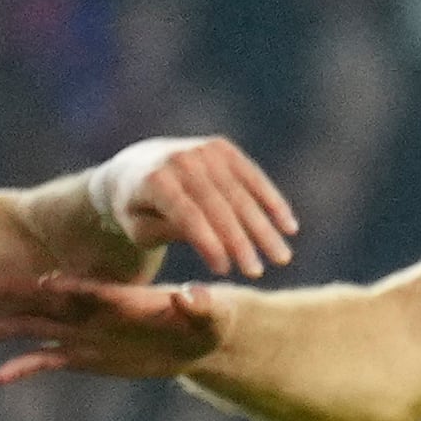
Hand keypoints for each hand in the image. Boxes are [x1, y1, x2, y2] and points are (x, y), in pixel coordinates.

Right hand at [0, 271, 227, 383]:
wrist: (198, 339)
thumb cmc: (209, 318)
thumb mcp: (212, 313)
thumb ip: (201, 304)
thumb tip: (191, 295)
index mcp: (118, 296)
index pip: (88, 288)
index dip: (68, 286)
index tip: (43, 282)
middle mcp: (91, 311)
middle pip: (44, 299)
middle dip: (10, 293)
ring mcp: (81, 332)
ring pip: (32, 328)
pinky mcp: (81, 355)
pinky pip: (44, 360)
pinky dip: (20, 367)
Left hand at [80, 136, 297, 279]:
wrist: (131, 168)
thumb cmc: (135, 210)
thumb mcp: (141, 229)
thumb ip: (173, 234)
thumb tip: (218, 245)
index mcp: (153, 180)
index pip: (188, 215)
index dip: (208, 243)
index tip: (224, 271)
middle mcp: (179, 159)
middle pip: (218, 206)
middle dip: (241, 242)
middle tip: (259, 272)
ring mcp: (203, 150)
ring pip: (241, 195)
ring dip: (264, 228)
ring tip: (281, 258)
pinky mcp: (221, 148)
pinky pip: (253, 177)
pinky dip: (272, 202)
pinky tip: (289, 227)